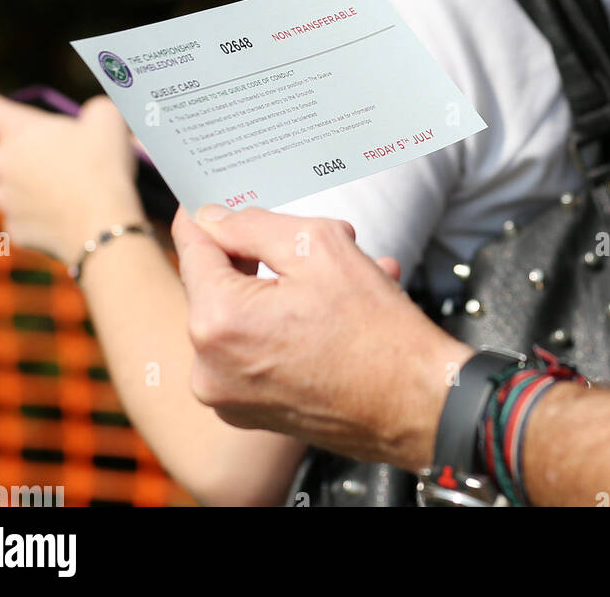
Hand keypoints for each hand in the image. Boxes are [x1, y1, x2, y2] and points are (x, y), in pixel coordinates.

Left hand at [0, 89, 144, 265]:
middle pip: (9, 150)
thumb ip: (92, 110)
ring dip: (38, 184)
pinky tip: (69, 214)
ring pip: (17, 185)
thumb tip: (92, 119)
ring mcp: (4, 199)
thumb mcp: (108, 117)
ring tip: (75, 189)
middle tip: (70, 157)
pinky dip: (43, 214)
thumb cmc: (103, 164)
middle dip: (34, 151)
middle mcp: (0, 162)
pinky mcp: (14, 229)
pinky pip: (26, 215)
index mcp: (18, 130)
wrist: (103, 223)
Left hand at [172, 206, 471, 468]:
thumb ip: (252, 225)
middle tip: (310, 238)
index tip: (212, 196)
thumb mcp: (317, 246)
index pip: (193, 246)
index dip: (205, 214)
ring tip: (343, 274)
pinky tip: (334, 310)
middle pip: (218, 282)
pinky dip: (284, 325)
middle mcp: (207, 366)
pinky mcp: (249, 413)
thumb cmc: (374, 328)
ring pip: (241, 314)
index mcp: (216, 321)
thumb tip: (212, 218)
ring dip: (280, 289)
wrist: (417, 406)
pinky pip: (255, 349)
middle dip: (260, 255)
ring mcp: (226, 396)